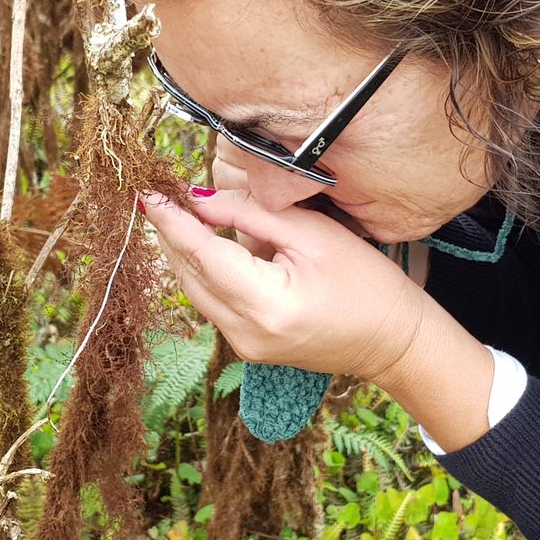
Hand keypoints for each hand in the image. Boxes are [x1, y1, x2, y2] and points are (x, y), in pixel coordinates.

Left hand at [139, 188, 426, 382]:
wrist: (392, 339)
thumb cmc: (366, 282)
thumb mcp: (313, 235)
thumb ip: (252, 215)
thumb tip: (200, 200)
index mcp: (266, 304)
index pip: (202, 255)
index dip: (171, 221)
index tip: (147, 193)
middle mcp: (246, 333)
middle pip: (189, 275)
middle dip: (171, 233)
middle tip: (159, 194)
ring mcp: (244, 346)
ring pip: (195, 290)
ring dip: (184, 252)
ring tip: (177, 213)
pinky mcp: (247, 347)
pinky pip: (212, 302)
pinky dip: (204, 271)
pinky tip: (205, 243)